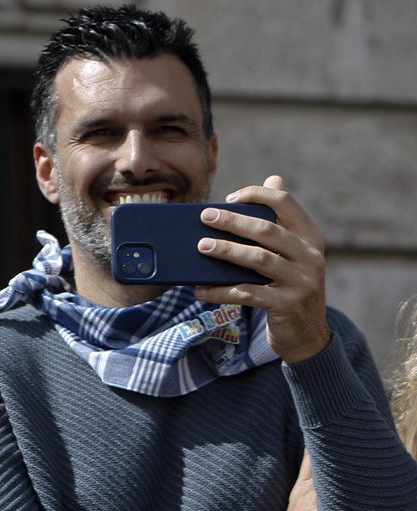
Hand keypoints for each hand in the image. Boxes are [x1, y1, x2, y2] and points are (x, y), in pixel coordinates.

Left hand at [195, 177, 330, 362]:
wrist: (307, 333)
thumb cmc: (290, 285)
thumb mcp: (293, 253)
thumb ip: (282, 221)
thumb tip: (274, 177)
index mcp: (310, 237)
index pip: (286, 203)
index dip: (257, 194)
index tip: (230, 197)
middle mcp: (311, 256)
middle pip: (267, 230)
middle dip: (233, 221)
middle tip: (204, 216)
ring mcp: (302, 281)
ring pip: (258, 259)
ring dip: (226, 251)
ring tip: (201, 247)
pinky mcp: (287, 305)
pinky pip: (247, 293)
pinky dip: (221, 290)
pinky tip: (200, 289)